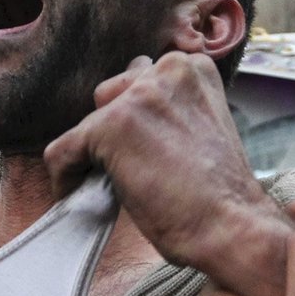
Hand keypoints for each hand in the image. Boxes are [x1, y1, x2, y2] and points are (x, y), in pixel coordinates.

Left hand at [44, 53, 290, 295]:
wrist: (231, 227)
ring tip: (108, 185)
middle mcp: (166, 71)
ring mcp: (137, 97)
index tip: (141, 149)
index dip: (136, 118)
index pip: (142, 80)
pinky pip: (63, 151)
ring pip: (88, 122)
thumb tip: (131, 125)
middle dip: (115, 129)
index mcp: (193, 68)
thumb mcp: (203, 128)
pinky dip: (65, 178)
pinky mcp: (110, 127)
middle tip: (127, 169)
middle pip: (113, 93)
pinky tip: (80, 197)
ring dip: (94, 152)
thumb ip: (170, 112)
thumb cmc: (221, 194)